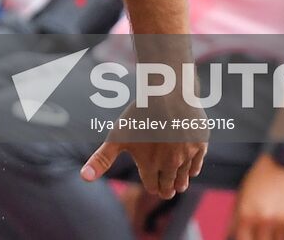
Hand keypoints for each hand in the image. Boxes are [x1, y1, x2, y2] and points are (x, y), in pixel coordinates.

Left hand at [82, 99, 207, 198]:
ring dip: (181, 181)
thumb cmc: (139, 113)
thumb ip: (101, 159)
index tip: (154, 188)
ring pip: (184, 177)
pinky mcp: (200, 144)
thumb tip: (83, 178)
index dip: (152, 187)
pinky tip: (191, 170)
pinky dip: (193, 169)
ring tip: (179, 185)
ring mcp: (187, 155)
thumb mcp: (117, 136)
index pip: (152, 186)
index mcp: (149, 165)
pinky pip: (197, 163)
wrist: (166, 91)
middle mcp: (170, 164)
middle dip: (167, 188)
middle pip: (170, 185)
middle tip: (167, 191)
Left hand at [228, 153, 283, 239]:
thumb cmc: (260, 178)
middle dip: (257, 239)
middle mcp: (263, 220)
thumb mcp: (242, 195)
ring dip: (271, 238)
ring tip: (267, 231)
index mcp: (246, 214)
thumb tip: (231, 235)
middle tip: (257, 234)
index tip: (244, 238)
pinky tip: (278, 228)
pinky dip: (283, 236)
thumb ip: (236, 217)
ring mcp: (281, 222)